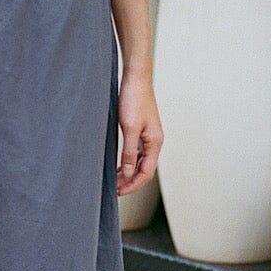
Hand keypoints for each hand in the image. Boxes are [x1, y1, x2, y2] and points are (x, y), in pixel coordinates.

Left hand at [117, 78, 162, 196]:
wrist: (135, 79)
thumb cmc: (134, 99)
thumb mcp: (129, 129)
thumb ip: (129, 153)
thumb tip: (129, 173)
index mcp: (155, 142)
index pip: (147, 173)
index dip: (133, 185)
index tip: (119, 191)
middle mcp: (155, 141)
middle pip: (145, 170)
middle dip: (131, 181)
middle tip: (115, 189)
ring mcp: (149, 136)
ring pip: (141, 162)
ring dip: (129, 173)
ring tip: (115, 180)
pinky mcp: (142, 130)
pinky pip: (137, 153)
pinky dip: (129, 162)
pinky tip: (119, 165)